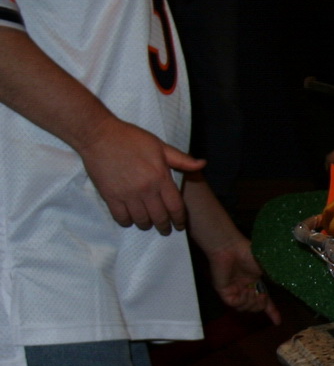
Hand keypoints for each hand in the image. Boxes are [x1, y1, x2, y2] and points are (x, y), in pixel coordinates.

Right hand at [75, 116, 204, 233]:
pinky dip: (127, 222)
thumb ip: (181, 159)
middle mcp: (146, 189)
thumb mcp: (160, 146)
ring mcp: (127, 194)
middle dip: (164, 226)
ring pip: (141, 220)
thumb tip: (203, 164)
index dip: (179, 219)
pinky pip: (121, 217)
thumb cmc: (131, 138)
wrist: (99, 135)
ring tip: (148, 224)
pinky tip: (130, 219)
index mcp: (161, 178)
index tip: (180, 226)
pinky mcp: (110, 196)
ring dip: (146, 225)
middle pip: (159, 217)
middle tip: (165, 230)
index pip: (175, 207)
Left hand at [208, 237, 280, 322]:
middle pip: (254, 307)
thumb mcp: (268, 269)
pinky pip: (234, 304)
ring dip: (251, 302)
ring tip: (252, 291)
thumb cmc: (249, 254)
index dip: (271, 312)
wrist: (232, 248)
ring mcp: (233, 290)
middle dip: (260, 305)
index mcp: (255, 283)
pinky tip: (244, 291)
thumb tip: (283, 290)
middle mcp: (244, 288)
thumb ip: (275, 281)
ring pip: (244, 308)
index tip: (278, 322)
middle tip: (261, 295)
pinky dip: (242, 301)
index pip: (264, 301)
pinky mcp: (223, 291)